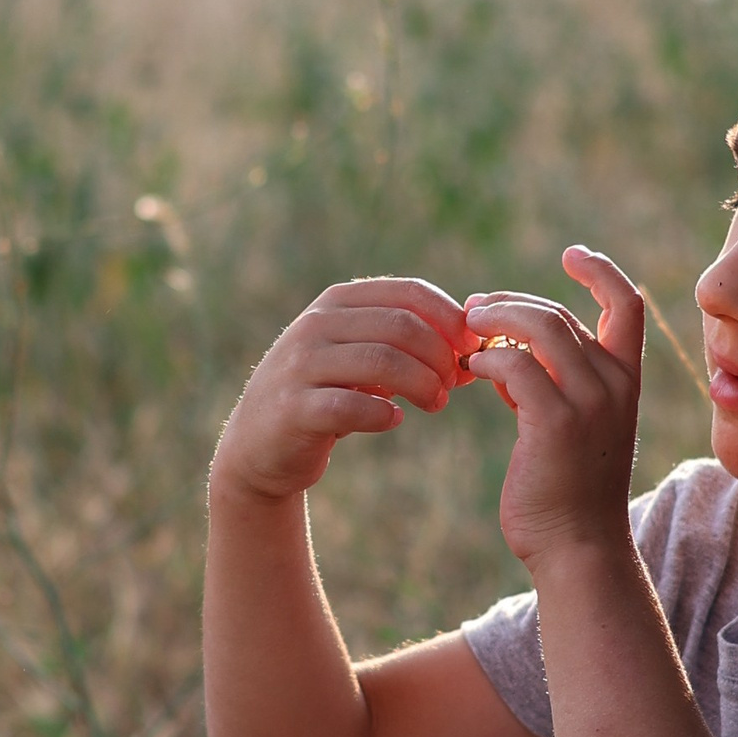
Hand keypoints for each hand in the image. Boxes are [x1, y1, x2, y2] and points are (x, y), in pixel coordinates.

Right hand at [212, 276, 465, 505]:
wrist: (260, 444)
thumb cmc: (328, 396)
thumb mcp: (365, 360)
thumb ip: (412, 347)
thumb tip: (477, 348)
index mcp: (337, 301)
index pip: (410, 292)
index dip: (451, 320)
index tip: (472, 350)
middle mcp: (315, 324)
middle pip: (402, 326)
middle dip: (441, 356)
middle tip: (453, 384)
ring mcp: (300, 365)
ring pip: (382, 362)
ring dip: (422, 384)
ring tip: (435, 403)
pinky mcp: (293, 408)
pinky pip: (352, 407)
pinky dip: (384, 415)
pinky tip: (393, 420)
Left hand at [459, 248, 643, 570]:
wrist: (578, 550)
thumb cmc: (568, 492)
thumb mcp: (572, 427)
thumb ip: (552, 384)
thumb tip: (505, 349)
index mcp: (626, 382)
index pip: (627, 304)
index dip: (601, 271)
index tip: (571, 253)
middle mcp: (615, 385)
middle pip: (562, 313)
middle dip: (511, 305)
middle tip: (473, 311)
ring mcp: (589, 402)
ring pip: (541, 327)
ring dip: (495, 320)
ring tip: (466, 333)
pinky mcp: (555, 422)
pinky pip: (514, 364)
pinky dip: (487, 358)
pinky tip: (470, 371)